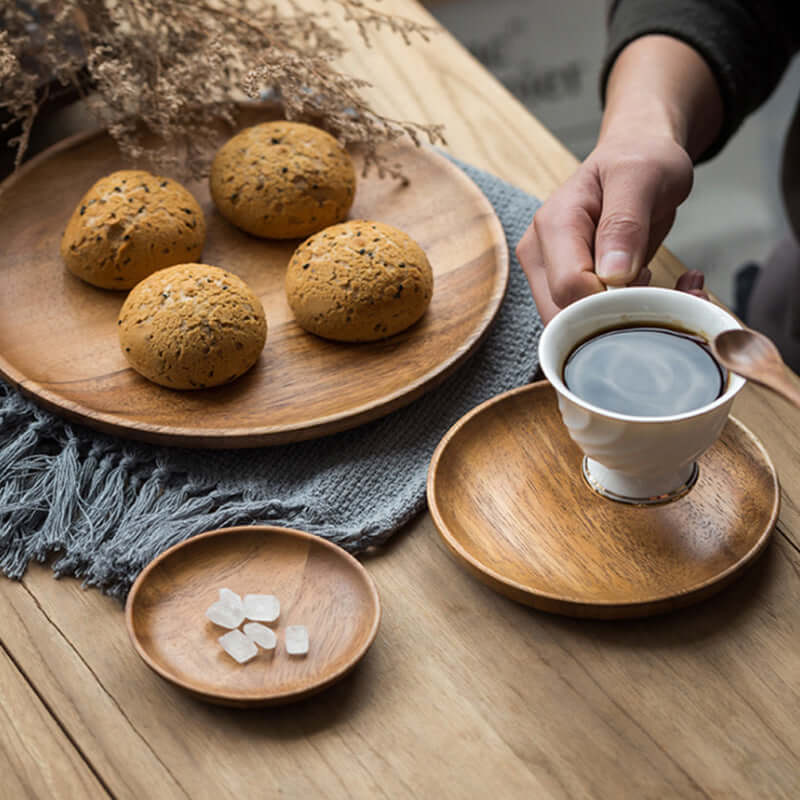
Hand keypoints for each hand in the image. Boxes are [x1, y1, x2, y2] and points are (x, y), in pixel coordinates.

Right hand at [516, 128, 694, 322]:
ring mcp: (552, 277)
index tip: (652, 282)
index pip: (570, 288)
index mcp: (553, 227)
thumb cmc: (639, 158)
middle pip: (567, 318)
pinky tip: (660, 293)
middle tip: (673, 295)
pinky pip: (591, 324)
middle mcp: (542, 257)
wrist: (637, 155)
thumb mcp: (641, 175)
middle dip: (620, 318)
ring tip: (673, 291)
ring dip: (629, 322)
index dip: (613, 298)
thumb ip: (625, 221)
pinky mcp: (570, 291)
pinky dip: (630, 318)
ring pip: (578, 329)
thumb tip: (612, 274)